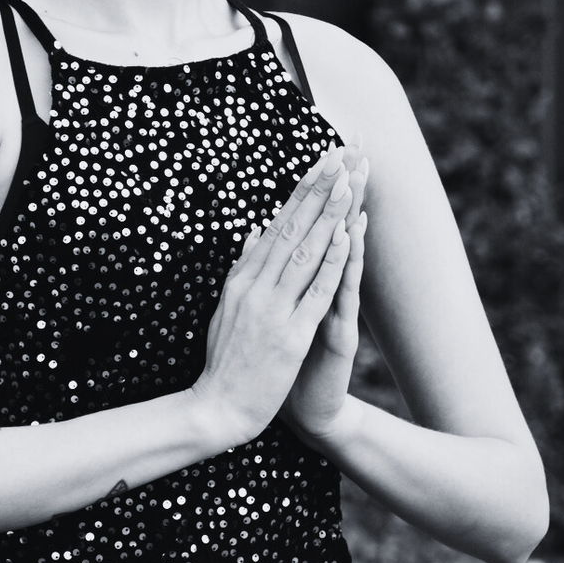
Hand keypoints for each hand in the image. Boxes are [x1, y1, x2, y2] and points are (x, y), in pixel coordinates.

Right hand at [192, 151, 356, 449]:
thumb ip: (240, 271)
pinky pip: (314, 293)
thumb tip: (253, 234)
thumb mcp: (225, 309)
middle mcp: (256, 287)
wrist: (216, 409)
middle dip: (318, 189)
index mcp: (242, 279)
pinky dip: (331, 263)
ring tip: (348, 181)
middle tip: (340, 154)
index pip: (277, 225)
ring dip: (328, 215)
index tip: (321, 161)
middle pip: (292, 229)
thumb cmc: (224, 362)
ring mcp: (273, 310)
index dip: (301, 192)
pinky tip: (346, 238)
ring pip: (305, 252)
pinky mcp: (290, 336)